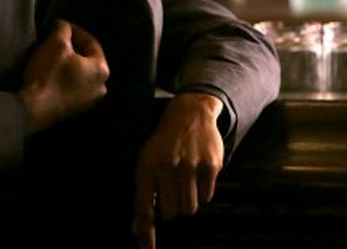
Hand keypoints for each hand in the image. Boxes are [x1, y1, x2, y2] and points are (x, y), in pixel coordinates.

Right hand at [19, 19, 109, 132]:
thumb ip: (63, 29)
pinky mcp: (74, 110)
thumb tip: (63, 25)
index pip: (92, 42)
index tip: (61, 26)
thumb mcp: (55, 44)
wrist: (31, 110)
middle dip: (72, 47)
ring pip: (80, 73)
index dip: (76, 31)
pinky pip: (73, 86)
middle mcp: (100, 87)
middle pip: (88, 59)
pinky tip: (51, 73)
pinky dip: (65, 77)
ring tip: (52, 55)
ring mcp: (88, 102)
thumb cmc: (48, 75)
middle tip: (56, 40)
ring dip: (68, 63)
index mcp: (101, 71)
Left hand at [132, 93, 224, 248]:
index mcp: (147, 166)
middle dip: (172, 207)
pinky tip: (198, 175)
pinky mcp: (210, 165)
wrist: (189, 113)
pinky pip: (207, 197)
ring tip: (185, 182)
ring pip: (190, 208)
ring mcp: (190, 166)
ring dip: (188, 201)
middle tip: (173, 190)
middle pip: (171, 213)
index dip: (146, 231)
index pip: (145, 207)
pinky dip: (203, 192)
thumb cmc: (164, 143)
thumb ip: (143, 196)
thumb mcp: (147, 161)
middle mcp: (167, 167)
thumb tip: (136, 230)